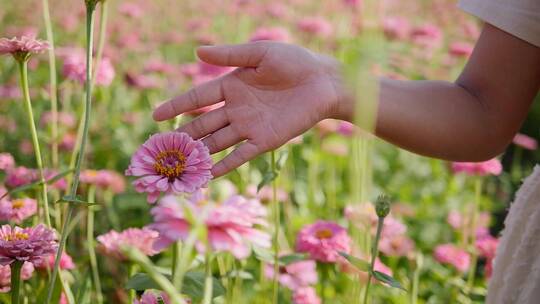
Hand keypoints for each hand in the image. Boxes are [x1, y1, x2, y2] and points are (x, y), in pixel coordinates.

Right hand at [153, 41, 345, 176]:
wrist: (324, 83)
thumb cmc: (294, 63)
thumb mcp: (260, 54)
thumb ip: (230, 55)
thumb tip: (197, 51)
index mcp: (232, 85)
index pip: (197, 98)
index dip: (176, 106)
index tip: (155, 117)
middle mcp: (236, 108)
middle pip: (203, 124)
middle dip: (183, 135)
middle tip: (161, 149)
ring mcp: (249, 126)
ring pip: (217, 142)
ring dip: (199, 153)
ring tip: (178, 165)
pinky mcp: (264, 141)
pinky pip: (240, 155)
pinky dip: (225, 165)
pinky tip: (208, 175)